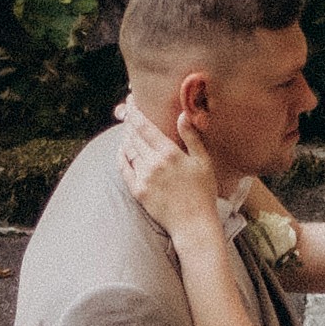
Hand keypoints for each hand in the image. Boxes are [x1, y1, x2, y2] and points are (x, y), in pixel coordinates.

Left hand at [118, 110, 224, 244]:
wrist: (193, 224)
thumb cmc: (203, 193)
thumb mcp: (203, 161)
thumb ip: (191, 137)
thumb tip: (182, 114)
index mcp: (169, 153)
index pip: (144, 126)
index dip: (135, 111)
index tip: (130, 101)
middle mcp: (153, 163)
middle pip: (133, 136)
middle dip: (129, 122)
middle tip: (127, 112)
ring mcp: (143, 178)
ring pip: (128, 150)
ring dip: (126, 137)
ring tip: (128, 130)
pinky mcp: (138, 191)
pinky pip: (123, 168)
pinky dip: (121, 156)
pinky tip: (122, 150)